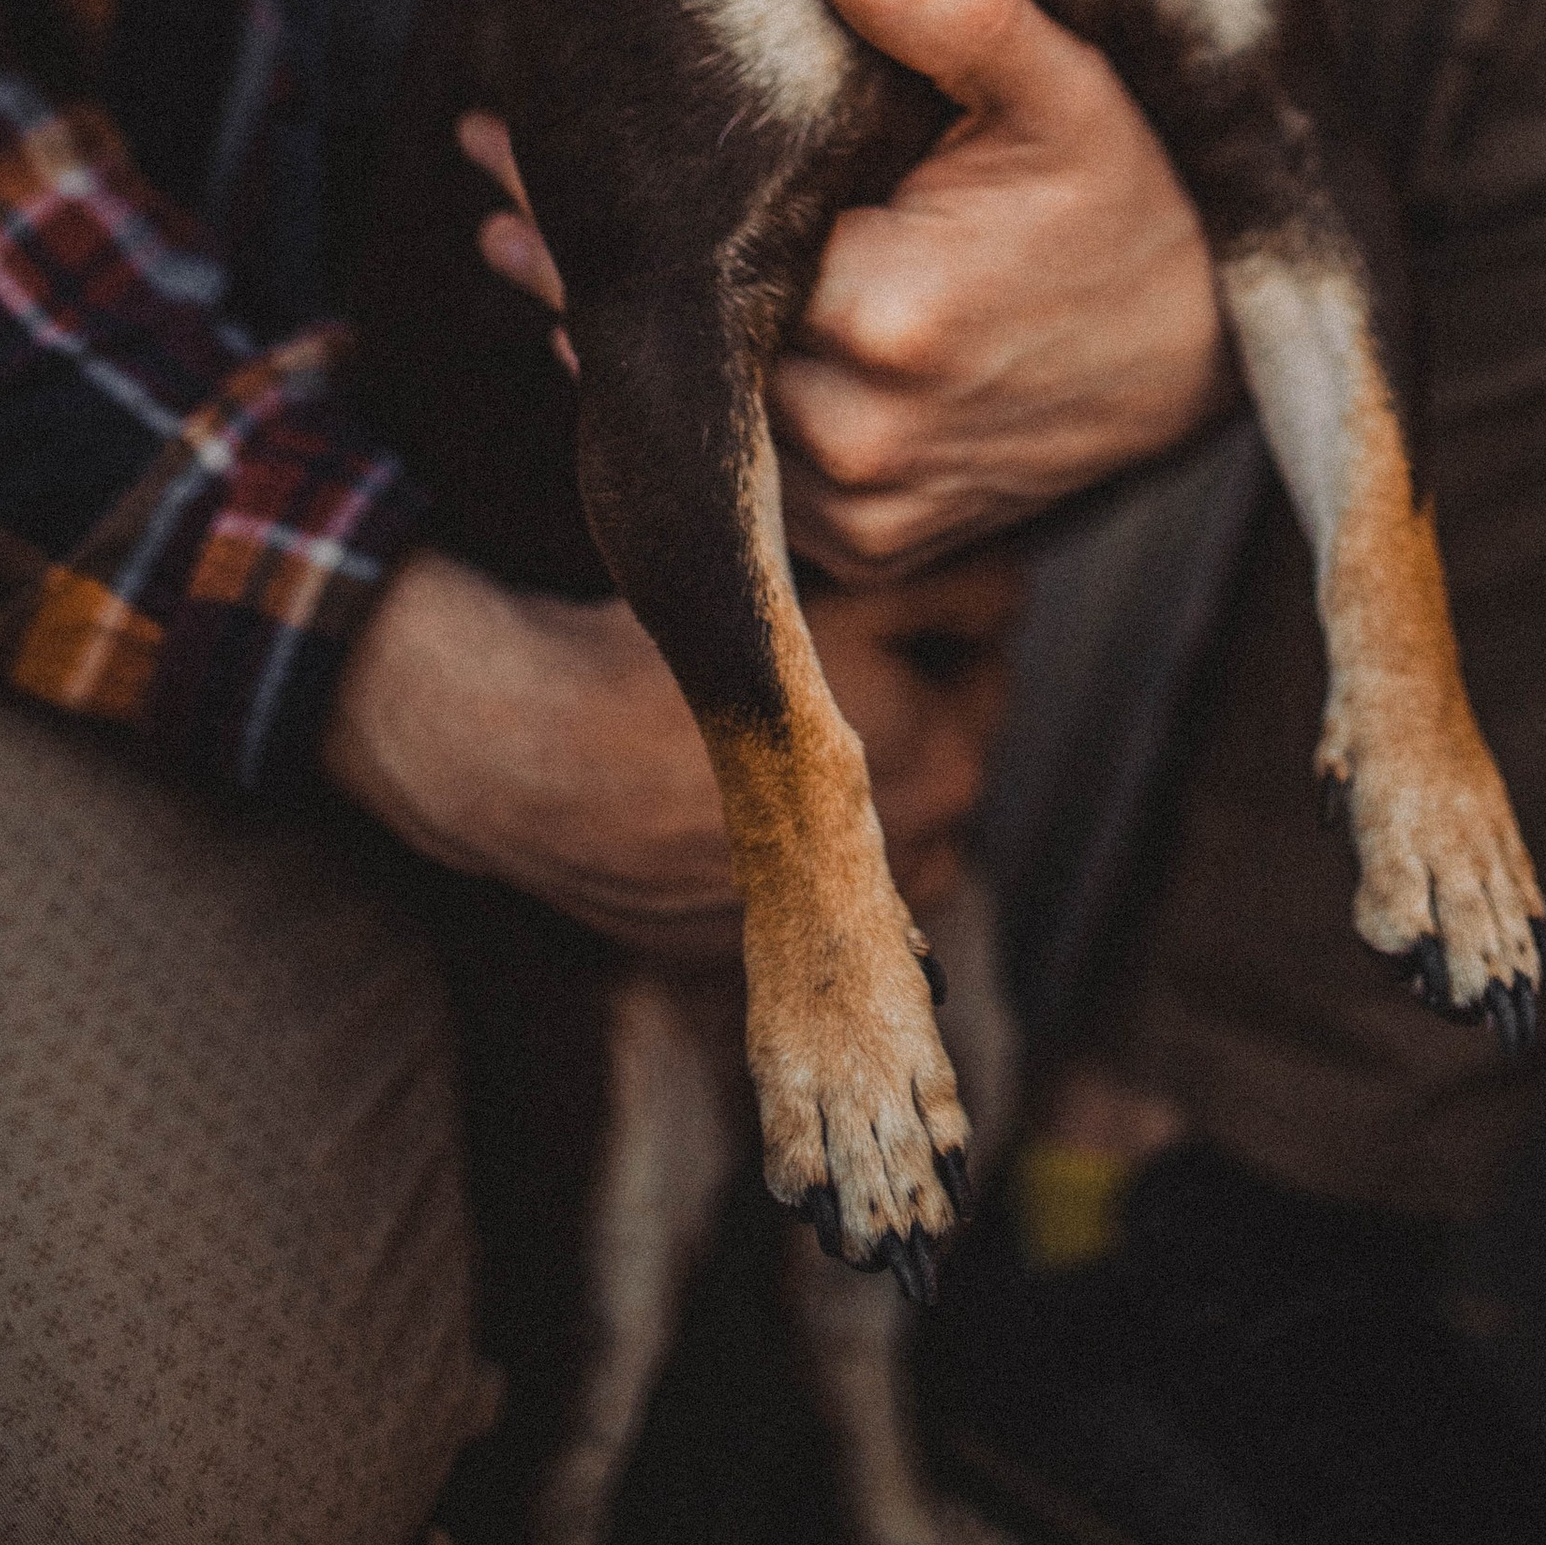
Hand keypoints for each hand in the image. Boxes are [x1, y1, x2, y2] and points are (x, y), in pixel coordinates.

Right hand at [323, 540, 1024, 944]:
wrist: (534, 753)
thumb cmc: (684, 660)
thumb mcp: (833, 592)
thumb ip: (954, 589)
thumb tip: (1011, 595)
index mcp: (943, 771)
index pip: (986, 673)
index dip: (937, 622)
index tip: (878, 596)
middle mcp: (904, 867)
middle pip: (940, 754)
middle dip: (905, 699)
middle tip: (819, 648)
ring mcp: (829, 924)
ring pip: (880, 828)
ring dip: (855, 780)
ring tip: (772, 723)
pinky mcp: (749, 955)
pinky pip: (802, 889)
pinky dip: (782, 843)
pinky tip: (717, 786)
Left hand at [465, 0, 1227, 583]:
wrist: (1213, 348)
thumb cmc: (1133, 195)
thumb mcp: (1066, 86)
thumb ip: (959, 16)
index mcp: (890, 312)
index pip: (694, 257)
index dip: (586, 201)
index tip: (504, 138)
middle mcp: (865, 432)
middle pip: (675, 346)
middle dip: (568, 262)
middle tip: (491, 180)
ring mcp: (868, 508)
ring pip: (700, 427)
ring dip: (609, 347)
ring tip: (526, 252)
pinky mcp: (875, 547)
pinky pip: (751, 486)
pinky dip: (703, 419)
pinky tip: (639, 344)